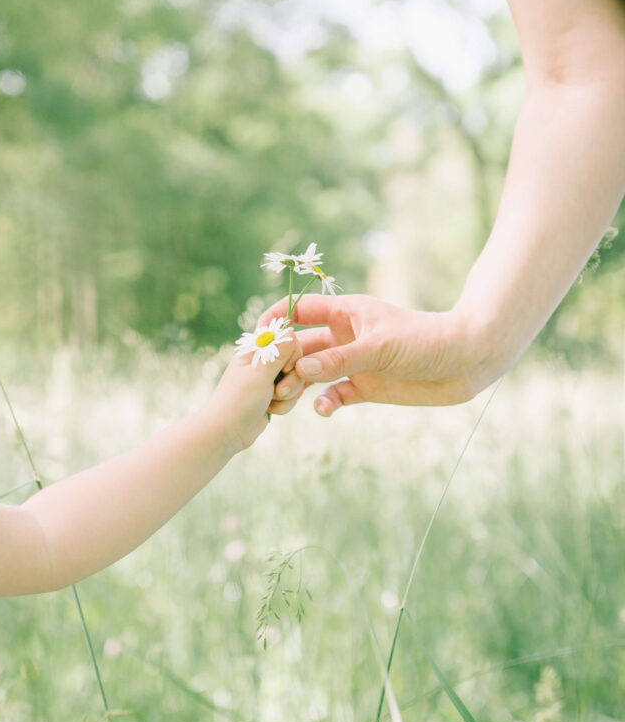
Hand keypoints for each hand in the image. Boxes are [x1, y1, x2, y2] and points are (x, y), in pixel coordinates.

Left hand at [206, 332, 304, 450]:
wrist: (227, 432)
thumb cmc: (238, 400)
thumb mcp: (259, 374)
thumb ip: (277, 353)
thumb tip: (290, 330)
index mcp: (256, 350)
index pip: (286, 338)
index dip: (293, 353)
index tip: (286, 367)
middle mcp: (264, 361)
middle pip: (297, 360)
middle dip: (293, 378)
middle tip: (277, 390)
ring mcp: (270, 379)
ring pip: (297, 379)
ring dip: (289, 394)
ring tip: (271, 402)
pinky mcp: (275, 395)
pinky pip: (293, 394)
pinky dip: (285, 405)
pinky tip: (271, 410)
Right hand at [263, 294, 500, 411]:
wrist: (465, 362)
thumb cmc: (425, 340)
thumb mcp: (379, 348)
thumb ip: (339, 360)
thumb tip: (300, 371)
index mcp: (344, 312)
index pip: (298, 311)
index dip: (274, 322)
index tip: (256, 341)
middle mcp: (343, 336)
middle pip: (300, 347)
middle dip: (283, 363)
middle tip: (271, 383)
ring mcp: (353, 362)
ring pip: (312, 374)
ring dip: (299, 386)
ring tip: (288, 400)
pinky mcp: (365, 387)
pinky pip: (334, 395)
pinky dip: (325, 403)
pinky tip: (324, 410)